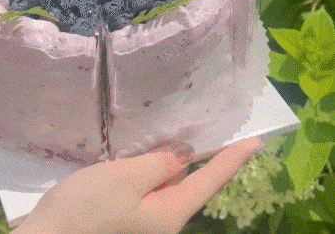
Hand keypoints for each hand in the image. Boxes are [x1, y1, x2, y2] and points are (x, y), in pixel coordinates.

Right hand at [13, 137, 262, 233]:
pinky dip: (155, 165)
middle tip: (204, 125)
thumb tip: (185, 155)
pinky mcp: (132, 211)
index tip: (255, 141)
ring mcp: (147, 217)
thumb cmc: (89, 206)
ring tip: (173, 134)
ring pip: (169, 180)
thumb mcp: (127, 177)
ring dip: (172, 158)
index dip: (233, 159)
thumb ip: (161, 164)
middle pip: (190, 180)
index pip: (210, 180)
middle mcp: (165, 218)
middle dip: (198, 155)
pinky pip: (153, 184)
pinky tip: (148, 152)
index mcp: (170, 212)